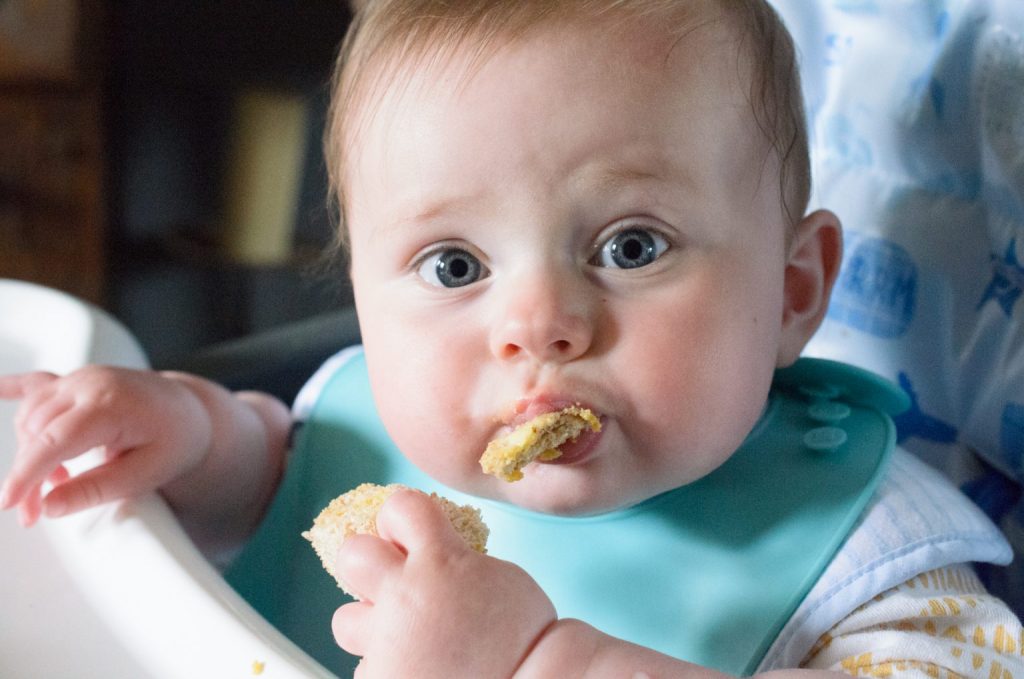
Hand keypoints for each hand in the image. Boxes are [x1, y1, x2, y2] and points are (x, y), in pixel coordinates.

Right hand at [0, 367, 212, 525]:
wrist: (193, 412)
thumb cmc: (177, 439)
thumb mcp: (146, 474)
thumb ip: (96, 489)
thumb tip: (49, 506)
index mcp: (110, 404)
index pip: (54, 441)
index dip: (26, 474)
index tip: (9, 503)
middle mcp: (90, 383)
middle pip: (36, 432)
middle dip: (29, 475)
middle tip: (34, 514)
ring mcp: (81, 379)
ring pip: (31, 417)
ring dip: (31, 451)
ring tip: (58, 480)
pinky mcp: (76, 381)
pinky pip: (36, 383)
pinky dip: (12, 390)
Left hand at [333, 489, 556, 678]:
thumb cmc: (522, 632)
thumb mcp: (493, 574)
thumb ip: (451, 560)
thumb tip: (425, 558)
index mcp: (439, 560)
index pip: (399, 507)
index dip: (403, 518)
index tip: (409, 533)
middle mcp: (404, 595)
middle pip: (351, 554)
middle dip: (369, 563)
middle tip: (391, 579)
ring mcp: (386, 642)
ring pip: (346, 621)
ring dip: (371, 624)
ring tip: (405, 636)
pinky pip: (368, 667)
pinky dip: (390, 666)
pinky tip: (421, 668)